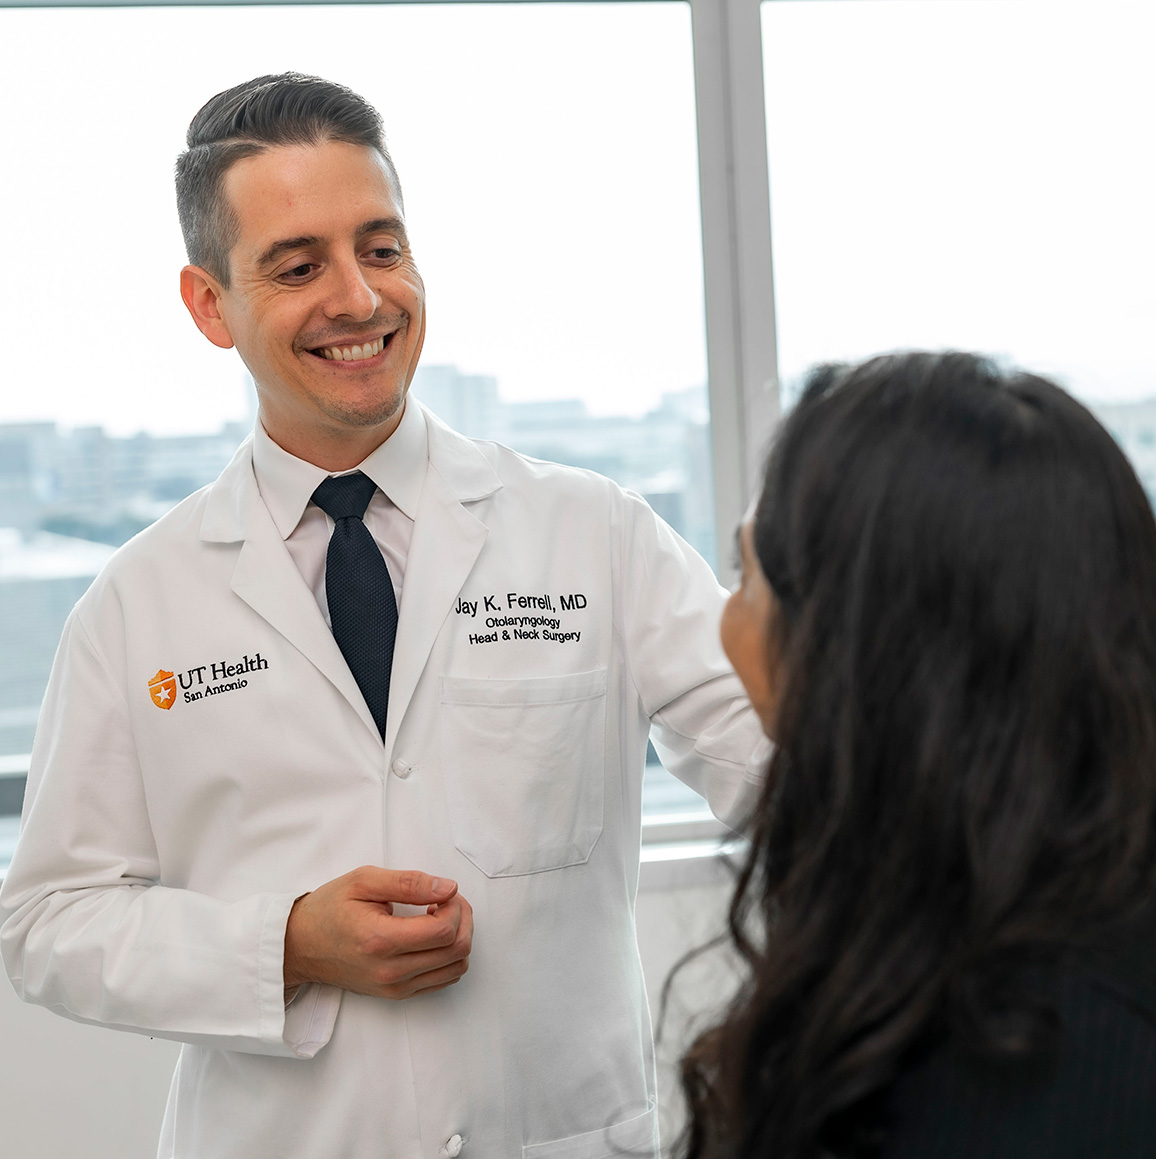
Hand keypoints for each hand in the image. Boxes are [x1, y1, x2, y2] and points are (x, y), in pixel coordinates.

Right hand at [283, 866, 472, 999]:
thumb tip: (448, 888)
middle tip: (448, 900)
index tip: (444, 892)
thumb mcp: (364, 880)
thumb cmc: (329, 908)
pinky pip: (442, 980)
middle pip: (456, 950)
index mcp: (381, 940)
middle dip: (463, 919)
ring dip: (459, 938)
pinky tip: (431, 937)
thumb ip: (409, 883)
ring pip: (455, 968)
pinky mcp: (397, 994)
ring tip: (439, 917)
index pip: (443, 931)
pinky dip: (449, 956)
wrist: (300, 945)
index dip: (456, 906)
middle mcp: (390, 972)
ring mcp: (395, 988)